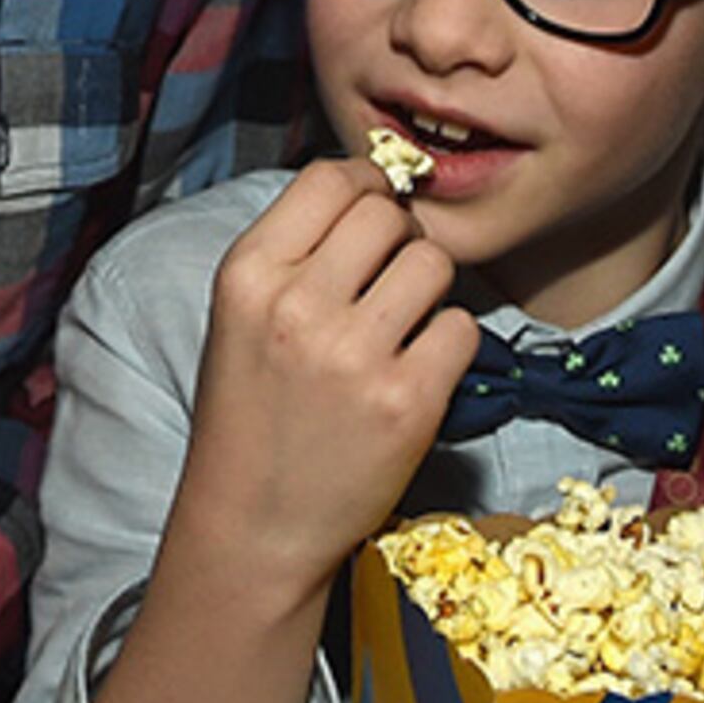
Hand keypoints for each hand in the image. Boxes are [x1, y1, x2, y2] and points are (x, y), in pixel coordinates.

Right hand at [162, 158, 474, 602]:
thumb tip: (373, 190)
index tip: (373, 212)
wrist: (254, 525)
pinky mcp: (407, 402)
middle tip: (388, 278)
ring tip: (401, 326)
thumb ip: (295, 252)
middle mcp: (297, 305)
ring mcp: (355, 355)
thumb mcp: (241, 316)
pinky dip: (448, 344)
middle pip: (388, 214)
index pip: (329, 177)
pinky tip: (416, 369)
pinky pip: (462, 327)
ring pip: (434, 262)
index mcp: (247, 275)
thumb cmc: (250, 415)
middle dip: (400, 237)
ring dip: (428, 288)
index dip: (365, 186)